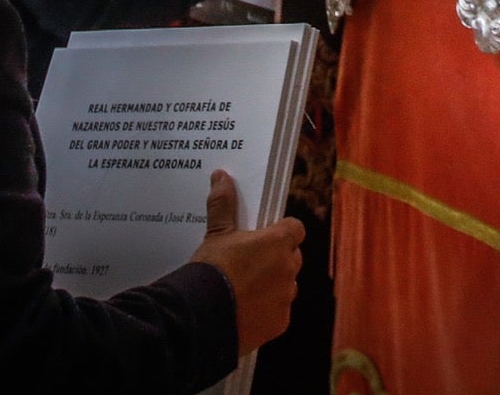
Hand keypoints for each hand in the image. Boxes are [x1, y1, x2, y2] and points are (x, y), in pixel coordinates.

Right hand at [190, 170, 303, 357]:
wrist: (204, 316)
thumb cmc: (214, 268)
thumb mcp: (216, 233)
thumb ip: (223, 203)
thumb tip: (221, 176)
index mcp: (278, 243)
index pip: (296, 228)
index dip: (284, 229)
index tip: (267, 232)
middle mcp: (288, 269)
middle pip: (293, 256)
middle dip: (279, 257)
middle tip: (253, 259)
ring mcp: (286, 298)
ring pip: (287, 285)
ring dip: (275, 283)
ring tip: (248, 285)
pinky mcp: (280, 323)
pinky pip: (280, 310)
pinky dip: (269, 308)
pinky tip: (248, 308)